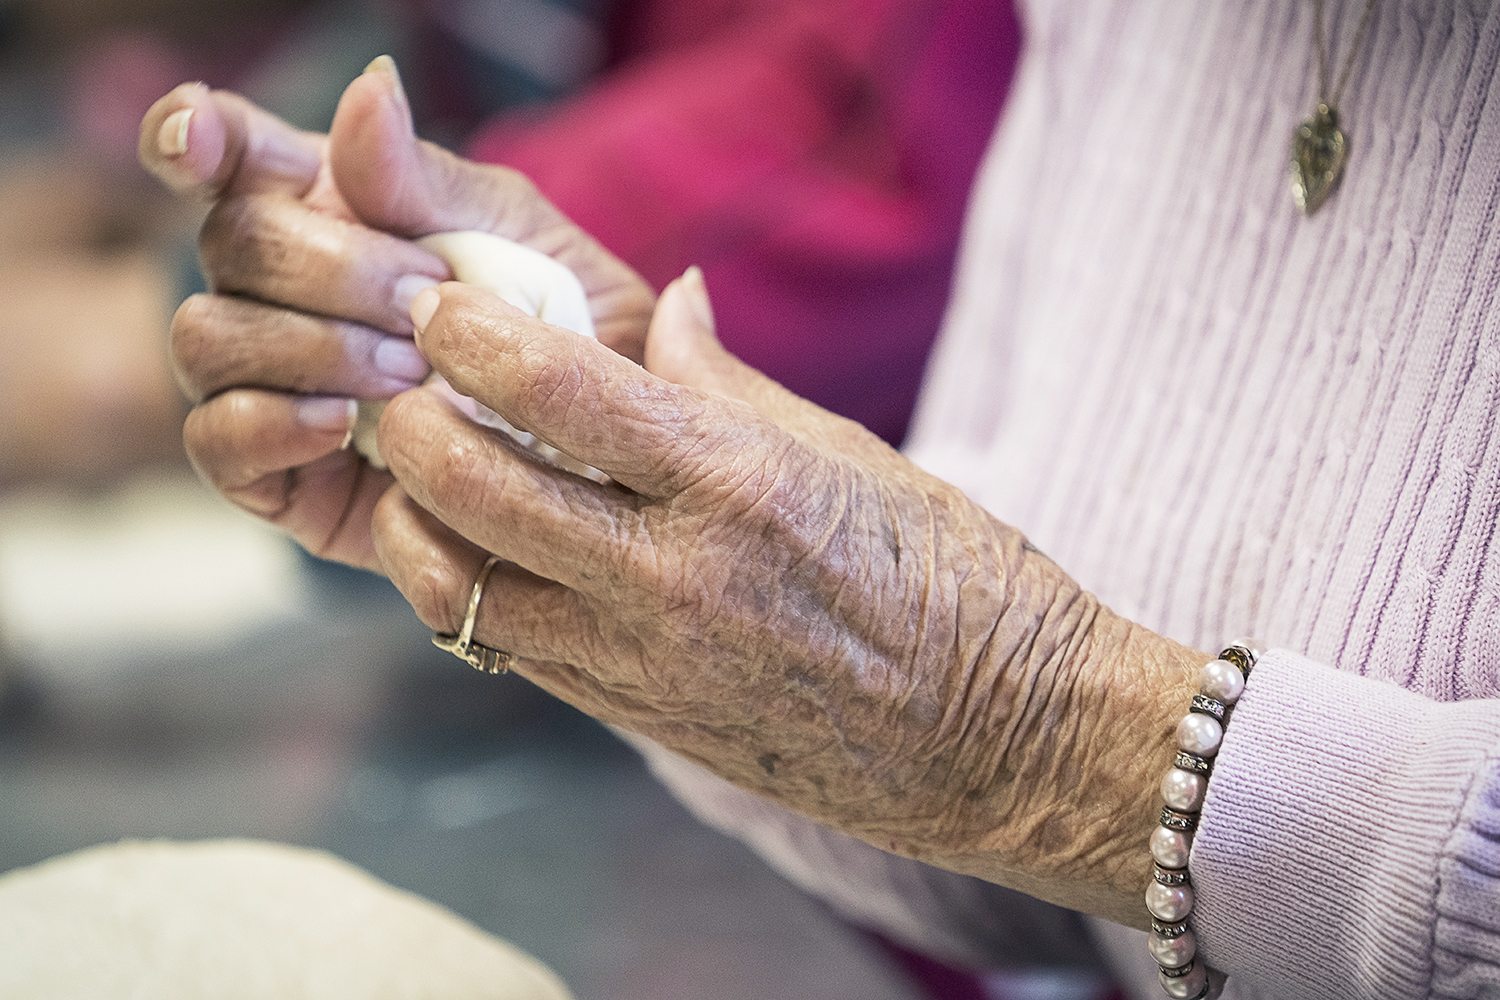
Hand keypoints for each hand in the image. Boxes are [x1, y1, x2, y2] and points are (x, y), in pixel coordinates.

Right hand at [140, 61, 654, 567]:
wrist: (600, 451)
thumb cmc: (556, 330)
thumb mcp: (516, 239)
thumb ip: (426, 177)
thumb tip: (367, 92)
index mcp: (325, 209)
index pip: (229, 154)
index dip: (191, 133)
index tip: (198, 137)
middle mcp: (273, 290)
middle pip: (230, 241)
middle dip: (330, 267)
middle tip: (427, 303)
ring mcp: (262, 381)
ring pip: (205, 336)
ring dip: (311, 345)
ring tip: (409, 374)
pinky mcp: (271, 473)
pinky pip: (215, 441)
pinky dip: (272, 425)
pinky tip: (344, 424)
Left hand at [371, 267, 1208, 926]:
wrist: (1005, 746)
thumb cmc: (956, 585)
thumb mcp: (851, 455)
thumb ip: (731, 381)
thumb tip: (674, 298)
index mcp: (740, 485)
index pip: (559, 391)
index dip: (473, 335)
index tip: (440, 304)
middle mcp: (674, 576)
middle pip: (473, 486)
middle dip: (407, 418)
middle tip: (402, 379)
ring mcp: (644, 661)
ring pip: (459, 583)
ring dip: (417, 514)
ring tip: (427, 466)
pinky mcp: (634, 718)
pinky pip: (506, 647)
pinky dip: (465, 586)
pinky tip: (481, 544)